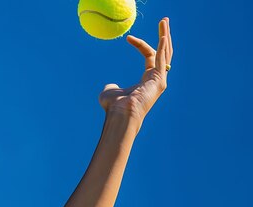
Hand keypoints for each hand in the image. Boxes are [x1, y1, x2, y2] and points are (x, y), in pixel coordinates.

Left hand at [99, 18, 173, 132]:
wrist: (120, 114)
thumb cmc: (114, 107)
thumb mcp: (111, 92)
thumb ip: (112, 86)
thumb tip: (111, 86)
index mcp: (148, 79)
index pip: (150, 56)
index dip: (141, 45)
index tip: (128, 38)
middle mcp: (157, 78)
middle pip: (164, 52)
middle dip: (164, 35)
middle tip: (164, 21)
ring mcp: (160, 79)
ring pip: (166, 53)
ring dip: (165, 35)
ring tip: (164, 21)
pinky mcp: (159, 80)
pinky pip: (162, 60)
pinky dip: (162, 47)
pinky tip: (162, 36)